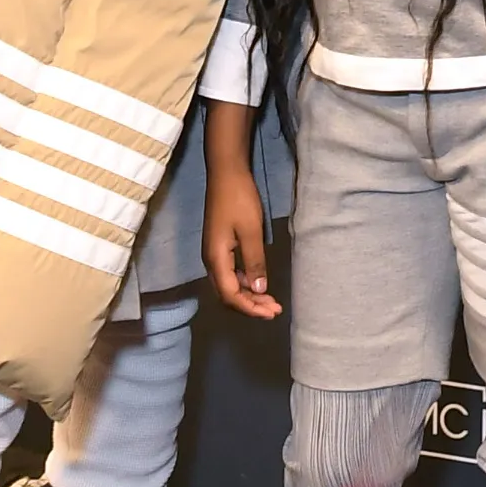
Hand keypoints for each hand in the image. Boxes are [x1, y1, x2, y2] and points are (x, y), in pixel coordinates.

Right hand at [204, 163, 280, 318]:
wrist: (226, 174)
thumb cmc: (239, 199)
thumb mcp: (251, 231)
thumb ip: (254, 261)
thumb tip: (259, 289)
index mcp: (216, 259)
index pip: (231, 295)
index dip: (250, 308)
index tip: (271, 312)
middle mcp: (211, 261)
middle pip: (228, 295)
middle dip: (250, 306)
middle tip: (274, 309)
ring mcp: (214, 254)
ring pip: (229, 286)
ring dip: (249, 295)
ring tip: (271, 301)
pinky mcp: (220, 247)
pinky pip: (230, 274)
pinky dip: (245, 282)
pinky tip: (259, 283)